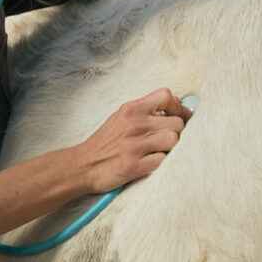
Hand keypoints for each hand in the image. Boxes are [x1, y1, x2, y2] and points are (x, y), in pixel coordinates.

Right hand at [72, 88, 192, 194]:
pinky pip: (164, 161)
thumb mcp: (121, 117)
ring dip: (170, 148)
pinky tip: (151, 162)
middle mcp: (134, 124)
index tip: (178, 116)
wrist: (83, 165)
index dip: (177, 107)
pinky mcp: (134, 166)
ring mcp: (135, 145)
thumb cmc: (105, 142)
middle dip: (176, 132)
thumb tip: (175, 103)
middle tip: (165, 139)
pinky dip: (161, 163)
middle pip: (177, 122)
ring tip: (158, 151)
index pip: (165, 96)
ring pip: (174, 141)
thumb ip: (145, 109)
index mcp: (131, 109)